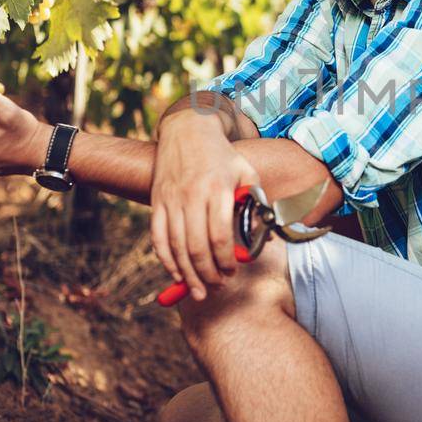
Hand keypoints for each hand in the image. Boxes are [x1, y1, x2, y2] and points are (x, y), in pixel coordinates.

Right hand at [150, 109, 261, 301]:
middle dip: (207, 274)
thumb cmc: (222, 156)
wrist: (187, 130)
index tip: (232, 271)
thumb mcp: (246, 173)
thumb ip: (256, 204)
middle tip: (218, 287)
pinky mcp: (157, 202)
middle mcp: (192, 196)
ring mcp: (171, 200)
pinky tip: (176, 274)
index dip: (225, 260)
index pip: (219, 235)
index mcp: (217, 190)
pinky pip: (158, 238)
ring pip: (176, 247)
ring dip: (187, 274)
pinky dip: (166, 260)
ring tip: (199, 291)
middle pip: (196, 247)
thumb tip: (265, 238)